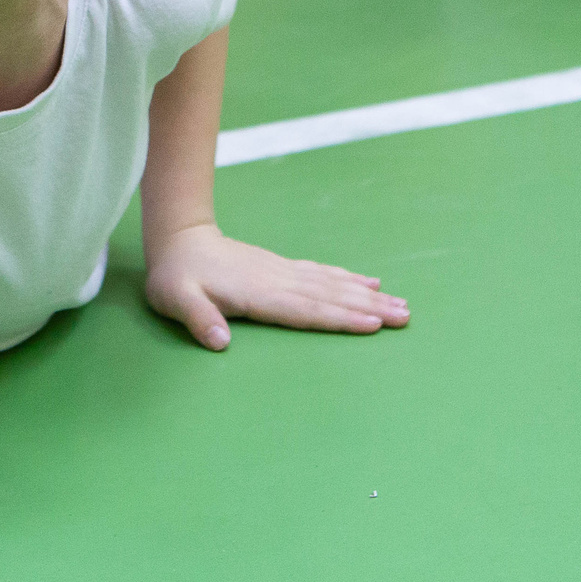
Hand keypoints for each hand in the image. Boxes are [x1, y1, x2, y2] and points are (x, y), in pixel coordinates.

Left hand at [146, 223, 408, 351]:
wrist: (180, 239)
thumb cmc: (175, 277)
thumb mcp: (176, 299)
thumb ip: (198, 318)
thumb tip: (219, 342)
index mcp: (258, 294)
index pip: (305, 310)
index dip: (339, 318)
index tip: (372, 324)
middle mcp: (279, 281)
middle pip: (330, 297)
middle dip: (369, 308)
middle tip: (405, 316)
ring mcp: (284, 272)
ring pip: (333, 285)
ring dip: (367, 295)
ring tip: (400, 303)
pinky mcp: (283, 268)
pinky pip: (323, 274)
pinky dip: (348, 279)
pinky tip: (369, 283)